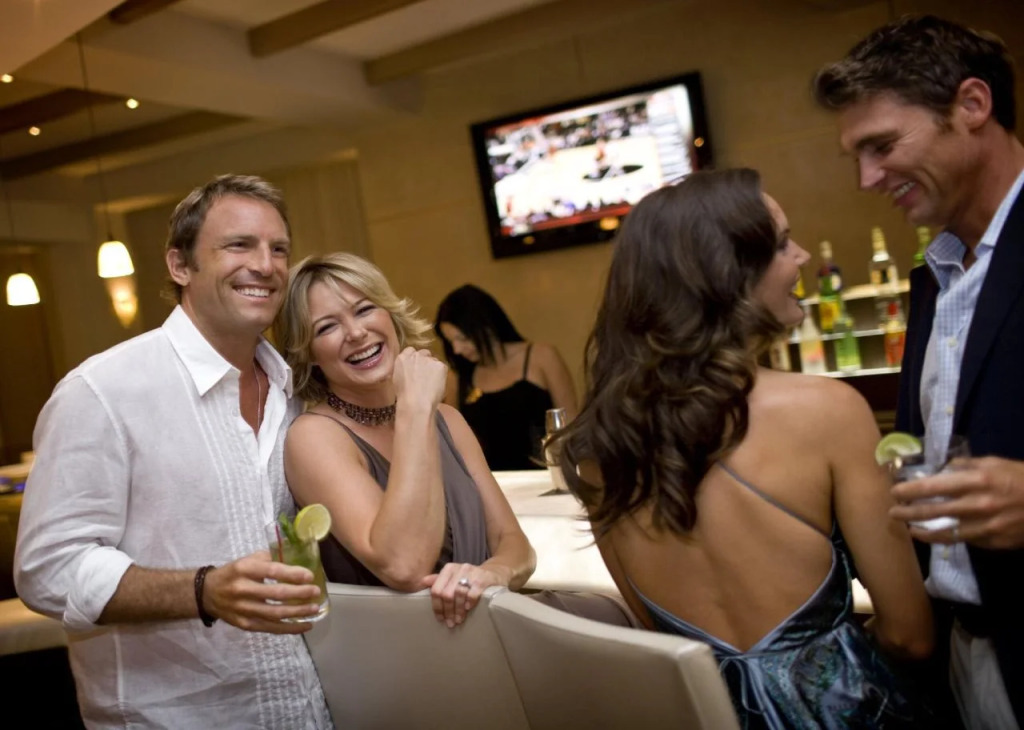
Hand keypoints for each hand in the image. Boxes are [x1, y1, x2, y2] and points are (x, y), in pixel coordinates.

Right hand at [201, 551, 321, 632]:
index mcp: (244, 569)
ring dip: (298, 613)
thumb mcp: (248, 560)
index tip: (310, 575)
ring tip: (315, 609)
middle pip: (275, 594)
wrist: (206, 594)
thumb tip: (297, 559)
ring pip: (275, 614)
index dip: (292, 574)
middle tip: (316, 592)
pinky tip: (306, 625)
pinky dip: (290, 629)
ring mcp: (243, 610)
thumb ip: (270, 559)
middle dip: (299, 594)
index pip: (271, 571)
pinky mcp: (245, 625)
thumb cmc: (233, 573)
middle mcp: (242, 590)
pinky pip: (270, 628)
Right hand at [392, 348, 446, 413]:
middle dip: (425, 362)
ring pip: (434, 361)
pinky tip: (436, 385)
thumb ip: (404, 369)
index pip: (411, 351)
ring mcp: (429, 359)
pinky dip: (441, 375)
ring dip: (434, 369)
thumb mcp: (397, 379)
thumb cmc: (404, 396)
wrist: (415, 402)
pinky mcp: (440, 365)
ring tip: (431, 383)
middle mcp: (416, 355)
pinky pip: (442, 368)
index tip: (416, 367)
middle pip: (424, 353)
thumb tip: (410, 369)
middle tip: (426, 376)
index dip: (415, 359)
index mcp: (402, 358)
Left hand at [421, 563, 508, 627]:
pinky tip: (468, 609)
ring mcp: (471, 572)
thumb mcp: (454, 577)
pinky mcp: (483, 578)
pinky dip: (469, 603)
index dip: (437, 606)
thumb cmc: (470, 578)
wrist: (494, 573)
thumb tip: (422, 582)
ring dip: (458, 610)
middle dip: (447, 611)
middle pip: (446, 594)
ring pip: (459, 594)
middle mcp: (459, 568)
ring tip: (459, 620)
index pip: (436, 590)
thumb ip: (438, 580)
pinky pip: (473, 593)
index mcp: (448, 569)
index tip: (440, 619)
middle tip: (450, 623)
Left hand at [890, 456, 1023, 548]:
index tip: (895, 492)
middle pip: (933, 512)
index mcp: (977, 481)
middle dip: (908, 513)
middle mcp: (978, 505)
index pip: (933, 487)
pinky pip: (965, 540)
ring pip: (945, 533)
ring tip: (909, 528)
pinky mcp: (994, 542)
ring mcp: (986, 527)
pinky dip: (949, 538)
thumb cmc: (1022, 478)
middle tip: (892, 513)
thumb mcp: (995, 464)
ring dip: (923, 531)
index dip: (910, 491)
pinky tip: (937, 535)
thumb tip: (942, 469)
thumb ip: (966, 467)